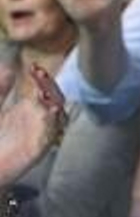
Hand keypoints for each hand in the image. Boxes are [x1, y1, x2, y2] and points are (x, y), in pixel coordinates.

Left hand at [0, 64, 67, 185]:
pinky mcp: (38, 148)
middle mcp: (39, 118)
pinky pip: (50, 134)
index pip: (43, 88)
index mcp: (30, 108)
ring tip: (44, 92)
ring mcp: (41, 133)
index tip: (33, 68)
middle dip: (50, 86)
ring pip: (58, 115)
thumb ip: (0, 90)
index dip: (42, 78)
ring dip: (54, 102)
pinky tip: (50, 112)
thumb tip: (9, 68)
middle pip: (55, 98)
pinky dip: (52, 123)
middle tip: (40, 75)